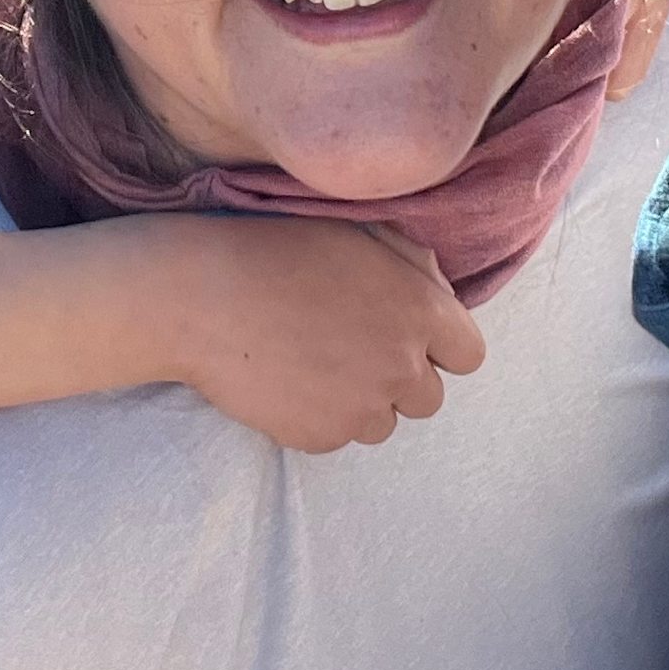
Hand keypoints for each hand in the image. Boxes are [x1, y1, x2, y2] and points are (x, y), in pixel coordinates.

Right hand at [164, 216, 485, 452]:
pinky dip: (319, 415)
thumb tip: (440, 291)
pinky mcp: (321, 437)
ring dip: (361, 401)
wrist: (199, 295)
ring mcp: (362, 408)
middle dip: (399, 377)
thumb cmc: (275, 249)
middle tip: (350, 349)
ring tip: (313, 363)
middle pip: (429, 398)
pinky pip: (337, 435)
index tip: (404, 336)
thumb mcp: (355, 231)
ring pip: (384, 423)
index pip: (468, 354)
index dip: (438, 346)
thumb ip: (413, 262)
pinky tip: (287, 380)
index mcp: (420, 310)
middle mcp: (401, 365)